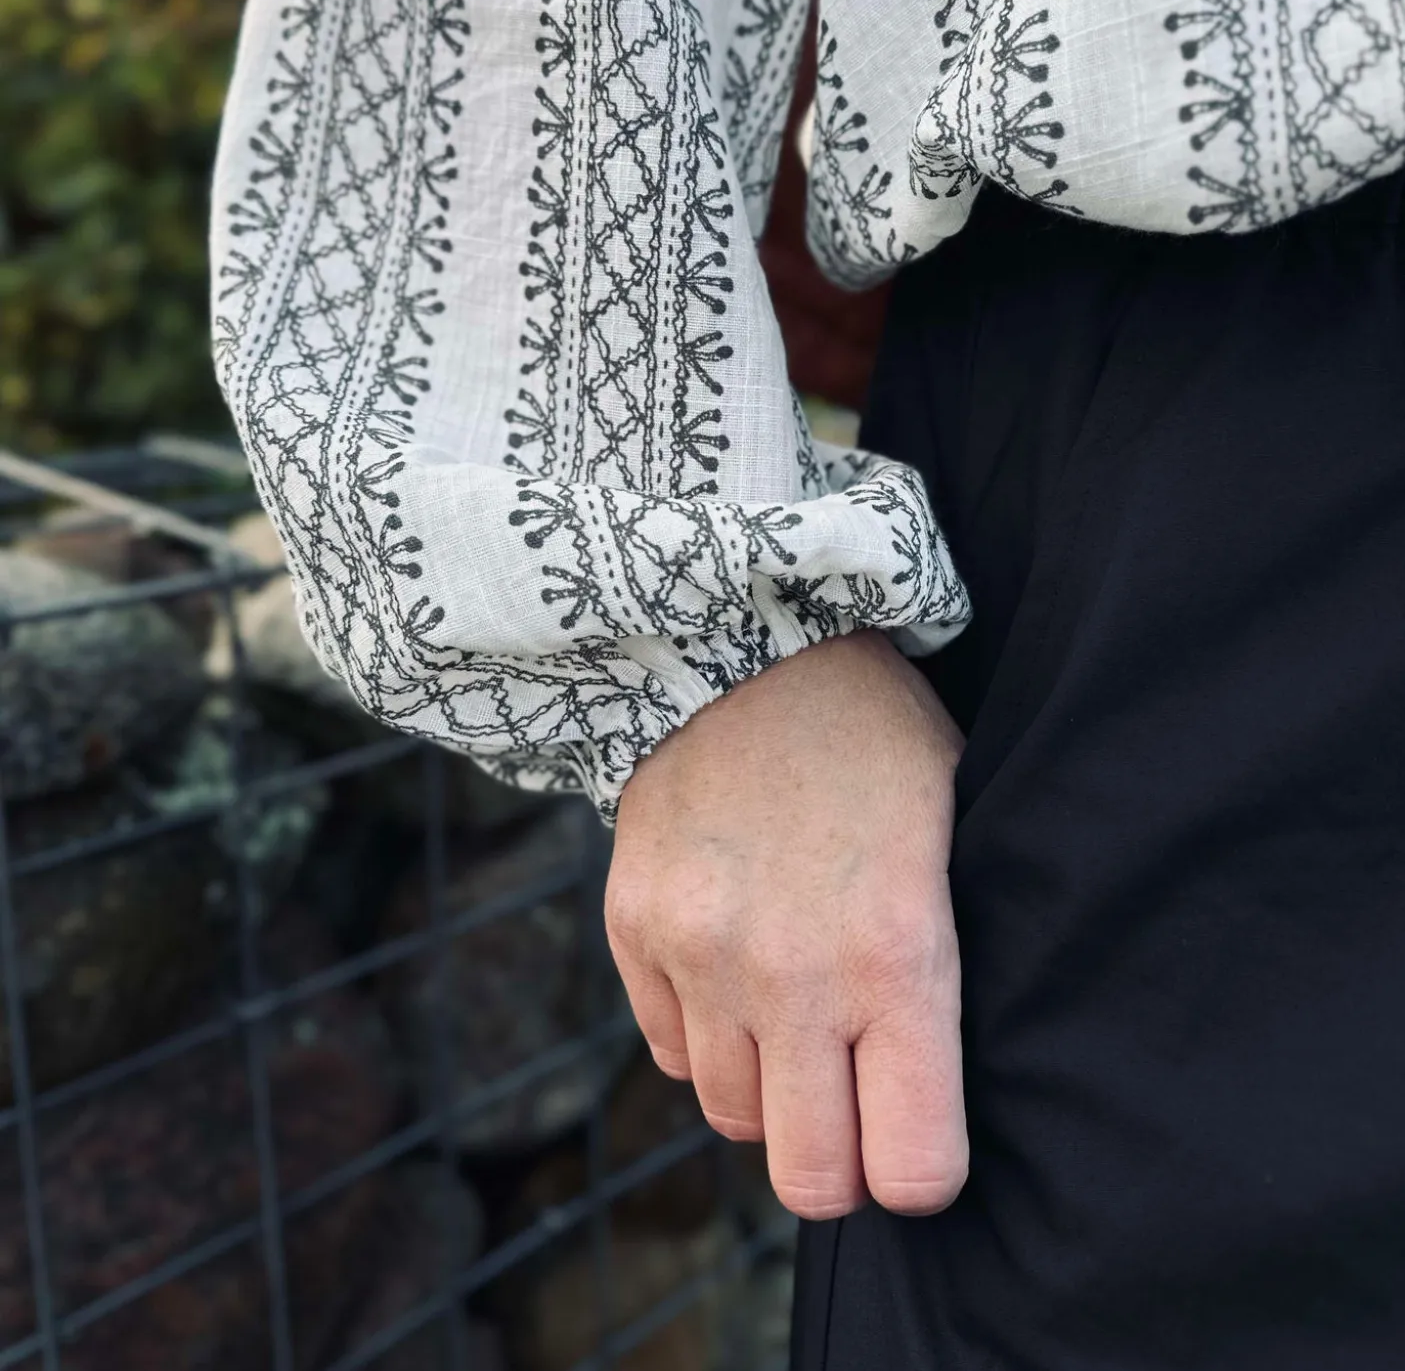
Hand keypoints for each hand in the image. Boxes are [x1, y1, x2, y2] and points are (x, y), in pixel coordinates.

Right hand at [606, 630, 966, 1220]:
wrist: (744, 639)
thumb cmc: (874, 737)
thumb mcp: (953, 833)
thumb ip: (944, 965)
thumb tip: (937, 1080)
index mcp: (896, 956)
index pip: (914, 1168)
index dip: (924, 1168)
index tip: (920, 1131)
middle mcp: (792, 977)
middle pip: (812, 1179)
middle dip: (842, 1160)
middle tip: (856, 1099)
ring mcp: (701, 957)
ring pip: (733, 1117)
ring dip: (770, 1089)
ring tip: (794, 1010)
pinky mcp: (635, 931)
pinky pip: (671, 1053)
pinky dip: (706, 1034)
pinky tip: (735, 967)